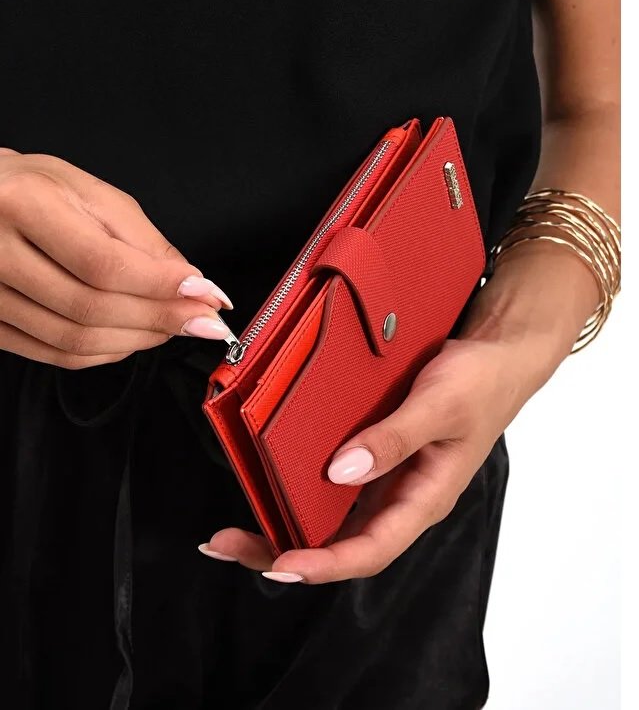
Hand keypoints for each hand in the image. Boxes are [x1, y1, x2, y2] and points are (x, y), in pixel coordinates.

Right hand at [0, 149, 232, 367]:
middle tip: (203, 318)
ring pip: (74, 340)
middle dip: (159, 318)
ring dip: (137, 340)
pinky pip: (55, 354)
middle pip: (90, 308)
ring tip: (173, 325)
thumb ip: (144, 241)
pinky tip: (133, 337)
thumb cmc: (34, 189)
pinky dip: (105, 352)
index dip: (160, 286)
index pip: (103, 264)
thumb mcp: (92, 193)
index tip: (205, 293)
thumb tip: (192, 285)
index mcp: (23, 205)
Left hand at [200, 242, 597, 582]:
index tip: (279, 564)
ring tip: (236, 526)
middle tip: (228, 545)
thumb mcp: (440, 406)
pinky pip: (336, 485)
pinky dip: (301, 490)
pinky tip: (271, 483)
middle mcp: (402, 496)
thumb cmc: (481, 382)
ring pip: (333, 518)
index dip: (324, 563)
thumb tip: (341, 471)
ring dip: (286, 525)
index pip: (371, 549)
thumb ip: (394, 439)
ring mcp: (389, 478)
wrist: (499, 353)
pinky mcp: (379, 455)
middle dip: (284, 551)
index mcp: (424, 497)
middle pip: (341, 543)